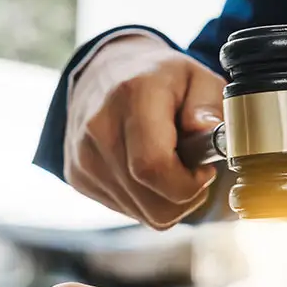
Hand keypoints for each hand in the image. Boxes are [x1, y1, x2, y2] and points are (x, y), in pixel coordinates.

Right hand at [65, 34, 225, 229]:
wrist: (104, 73)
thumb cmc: (159, 79)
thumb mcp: (197, 77)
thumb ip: (209, 105)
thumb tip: (208, 134)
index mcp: (133, 96)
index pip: (154, 167)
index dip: (188, 183)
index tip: (204, 169)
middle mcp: (100, 128)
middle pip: (152, 202)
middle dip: (184, 195)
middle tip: (192, 169)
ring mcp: (84, 156)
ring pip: (143, 214)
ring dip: (167, 199)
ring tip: (169, 165)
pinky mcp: (78, 176)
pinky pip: (127, 211)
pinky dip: (147, 199)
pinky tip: (147, 170)